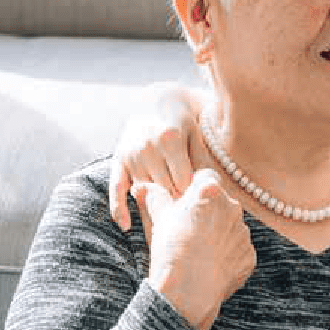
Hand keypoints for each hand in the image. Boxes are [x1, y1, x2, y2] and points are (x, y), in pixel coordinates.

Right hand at [109, 84, 206, 230]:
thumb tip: (213, 188)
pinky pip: (116, 187)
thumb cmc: (184, 123)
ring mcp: (130, 154)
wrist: (157, 102)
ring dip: (155, 209)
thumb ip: (203, 162)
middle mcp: (146, 147)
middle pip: (164, 189)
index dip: (193, 196)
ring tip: (169, 227)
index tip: (200, 207)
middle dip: (177, 205)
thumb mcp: (197, 136)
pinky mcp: (118, 160)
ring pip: (145, 192)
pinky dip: (119, 208)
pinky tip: (126, 225)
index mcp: (169, 139)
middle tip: (188, 221)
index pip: (183, 181)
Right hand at [132, 169, 255, 329]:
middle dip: (208, 213)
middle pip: (221, 203)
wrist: (187, 289)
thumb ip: (156, 197)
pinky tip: (211, 266)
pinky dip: (227, 256)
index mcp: (210, 191)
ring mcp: (244, 233)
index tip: (186, 203)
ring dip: (219, 234)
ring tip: (199, 252)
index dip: (195, 189)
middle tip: (190, 231)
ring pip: (231, 227)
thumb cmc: (171, 249)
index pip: (206, 178)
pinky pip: (238, 251)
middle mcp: (233, 207)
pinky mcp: (249, 256)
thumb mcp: (159, 219)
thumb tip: (144, 186)